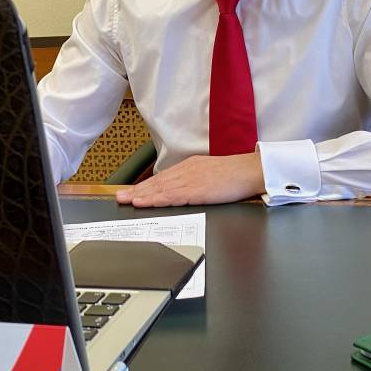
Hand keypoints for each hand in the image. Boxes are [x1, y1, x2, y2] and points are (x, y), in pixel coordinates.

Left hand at [116, 153, 264, 206]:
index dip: (145, 186)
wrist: (252, 171)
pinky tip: (145, 202)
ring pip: (160, 189)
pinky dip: (156, 199)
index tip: (131, 192)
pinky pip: (172, 196)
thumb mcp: (211, 175)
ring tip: (126, 201)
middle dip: (137, 191)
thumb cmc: (236, 175)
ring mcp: (191, 180)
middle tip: (119, 197)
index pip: (163, 178)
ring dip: (141, 196)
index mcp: (191, 168)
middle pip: (157, 183)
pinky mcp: (197, 190)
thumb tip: (185, 192)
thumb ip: (197, 181)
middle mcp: (187, 171)